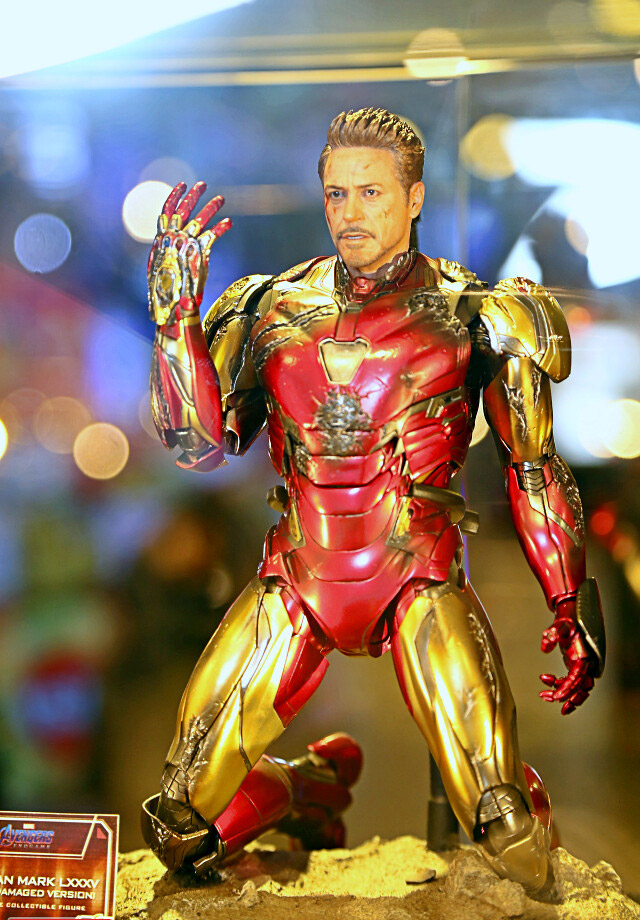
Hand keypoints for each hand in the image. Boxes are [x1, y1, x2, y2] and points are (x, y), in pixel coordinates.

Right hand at [147, 181, 231, 323]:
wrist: (173, 304)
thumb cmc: (166, 290)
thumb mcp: (161, 266)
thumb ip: (166, 250)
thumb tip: (170, 242)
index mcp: (162, 239)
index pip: (166, 212)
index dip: (174, 197)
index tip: (182, 185)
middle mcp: (173, 238)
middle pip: (184, 210)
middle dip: (193, 196)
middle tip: (202, 184)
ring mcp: (186, 244)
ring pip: (200, 219)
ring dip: (211, 207)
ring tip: (221, 199)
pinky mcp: (199, 252)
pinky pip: (212, 235)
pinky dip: (221, 228)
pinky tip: (229, 222)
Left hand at [539, 611, 595, 714]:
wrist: (572, 613)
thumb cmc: (568, 619)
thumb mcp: (559, 625)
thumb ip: (552, 633)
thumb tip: (545, 646)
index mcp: (583, 656)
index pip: (578, 678)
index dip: (568, 689)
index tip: (556, 698)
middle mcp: (586, 663)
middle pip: (581, 688)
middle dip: (567, 697)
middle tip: (548, 698)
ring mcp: (581, 665)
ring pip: (578, 688)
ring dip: (564, 695)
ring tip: (545, 696)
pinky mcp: (575, 664)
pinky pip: (570, 680)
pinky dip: (559, 684)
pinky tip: (544, 679)